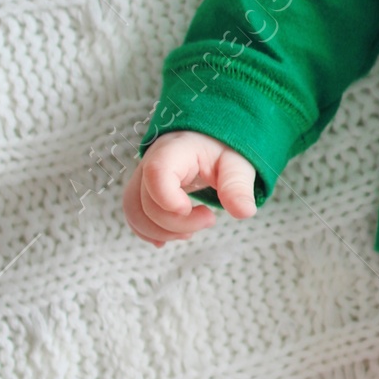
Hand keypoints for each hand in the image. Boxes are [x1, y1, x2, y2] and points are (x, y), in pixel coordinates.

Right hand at [124, 132, 257, 244]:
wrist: (208, 140)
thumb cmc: (222, 149)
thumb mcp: (236, 164)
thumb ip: (238, 186)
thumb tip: (245, 213)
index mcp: (175, 150)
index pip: (157, 173)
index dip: (169, 199)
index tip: (192, 209)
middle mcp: (151, 162)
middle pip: (147, 201)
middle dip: (177, 223)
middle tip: (209, 219)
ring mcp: (143, 177)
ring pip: (135, 211)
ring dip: (161, 231)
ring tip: (190, 231)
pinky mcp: (142, 190)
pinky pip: (134, 214)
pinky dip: (148, 231)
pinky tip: (167, 238)